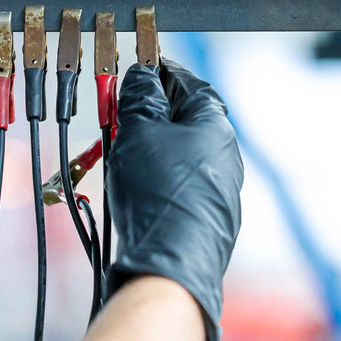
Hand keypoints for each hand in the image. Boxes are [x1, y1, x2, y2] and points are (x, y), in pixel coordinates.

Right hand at [105, 59, 242, 340]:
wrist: (170, 264)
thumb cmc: (158, 194)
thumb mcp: (137, 132)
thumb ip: (138, 98)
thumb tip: (140, 76)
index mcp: (215, 127)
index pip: (189, 84)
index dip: (157, 76)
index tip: (132, 77)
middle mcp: (224, 157)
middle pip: (183, 122)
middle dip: (148, 119)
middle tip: (116, 123)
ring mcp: (218, 191)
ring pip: (178, 158)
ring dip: (148, 154)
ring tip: (118, 161)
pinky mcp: (206, 220)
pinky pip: (177, 189)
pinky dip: (155, 184)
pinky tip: (134, 195)